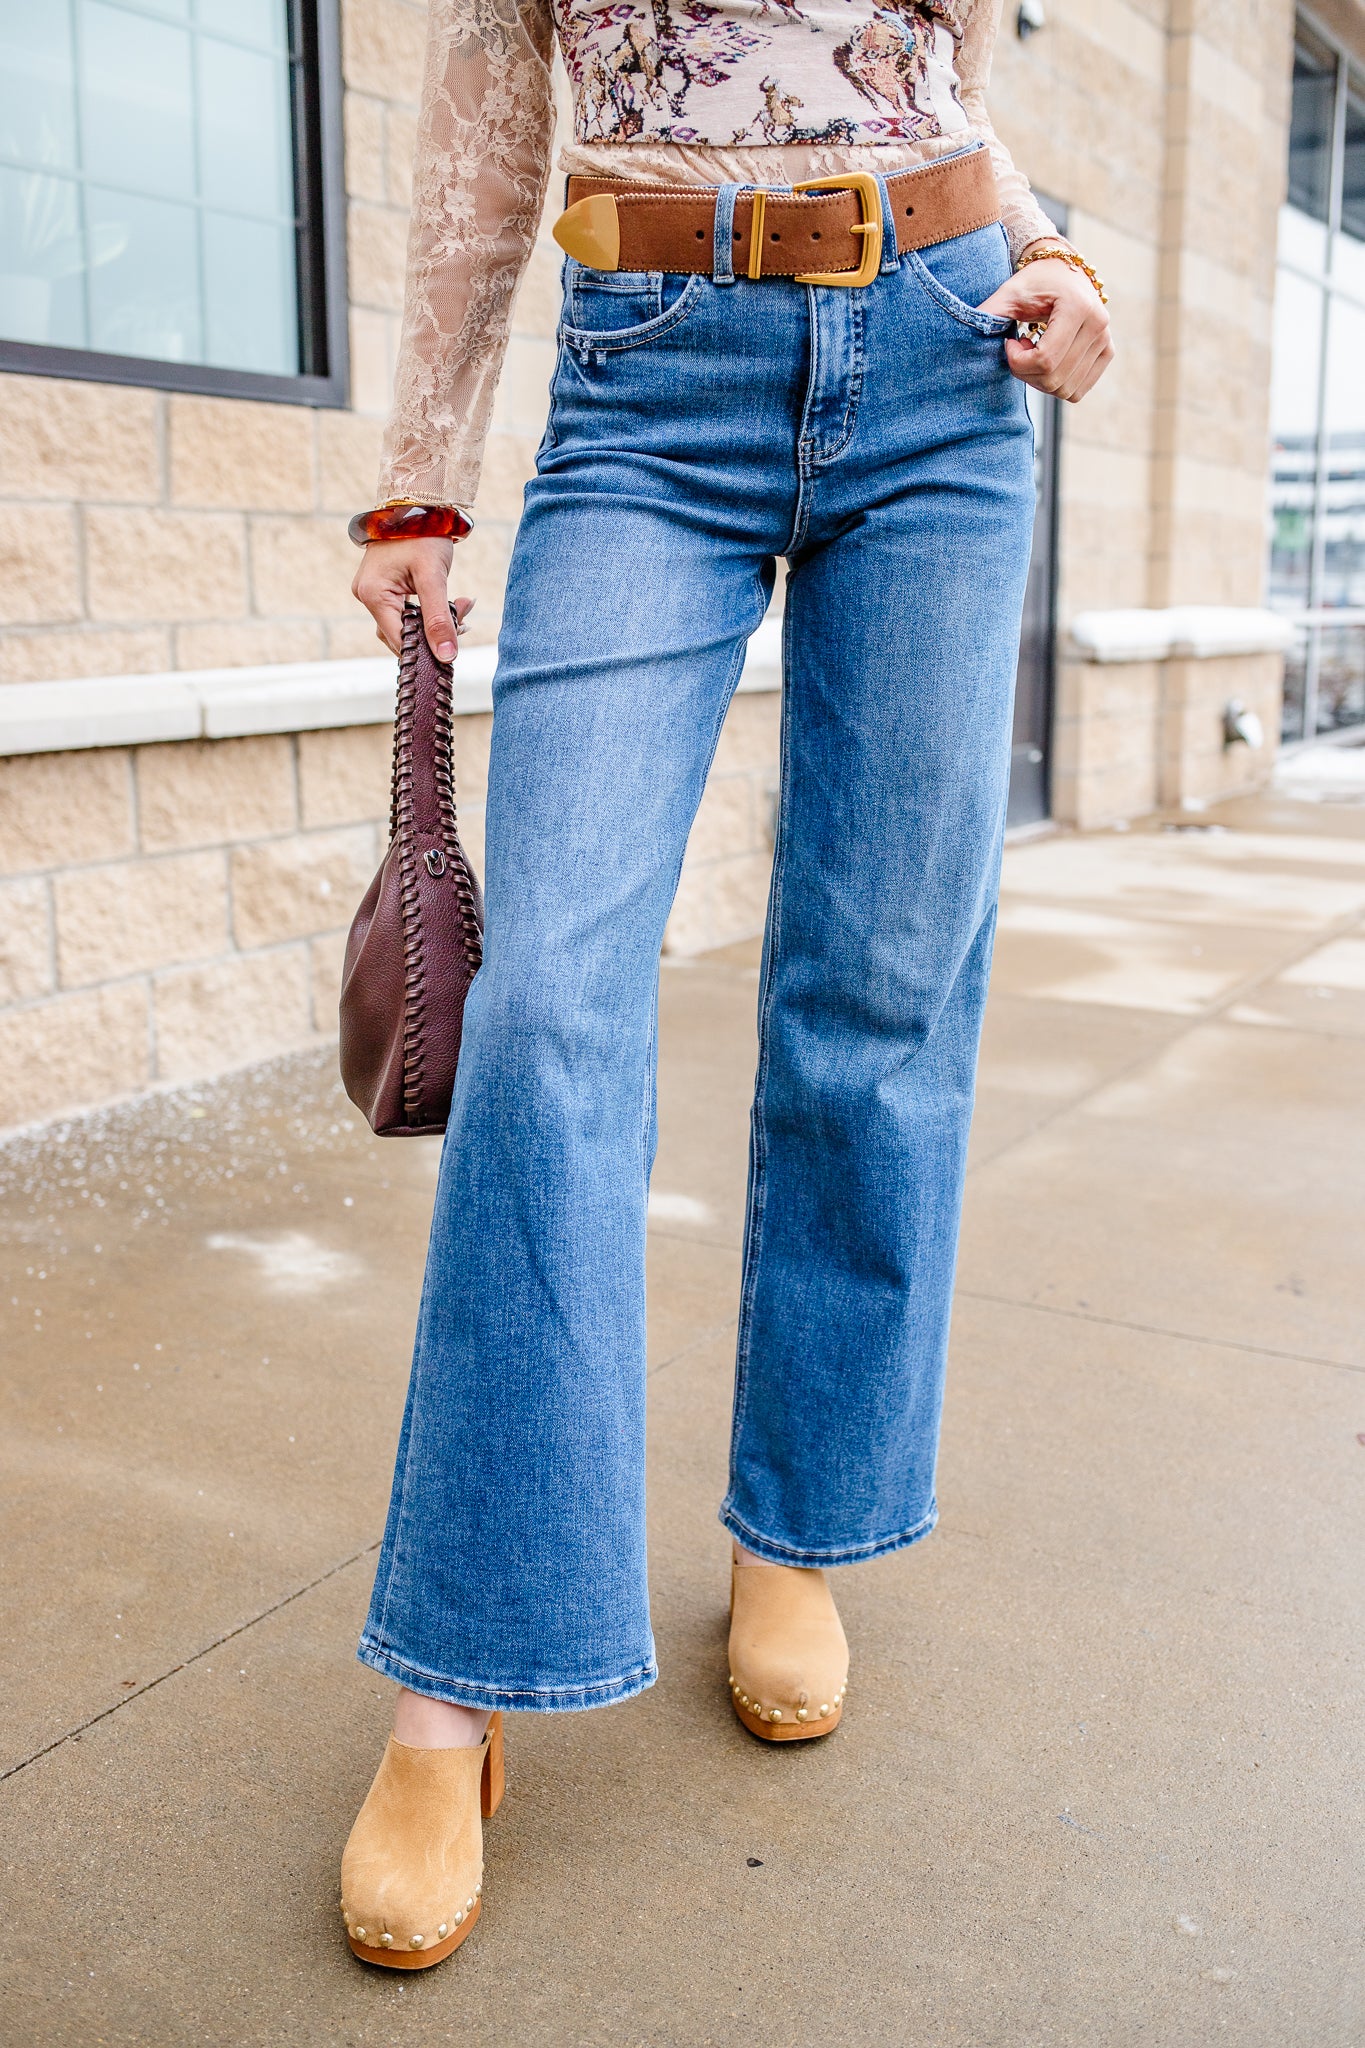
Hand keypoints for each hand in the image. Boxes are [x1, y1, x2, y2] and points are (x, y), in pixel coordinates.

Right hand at [351, 535, 472, 660]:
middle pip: (401, 634)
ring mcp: (373, 591)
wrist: (418, 503)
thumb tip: (447, 656)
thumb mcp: (434, 577)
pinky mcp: (384, 586)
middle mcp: (367, 595)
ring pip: (405, 623)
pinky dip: (428, 611)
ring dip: (434, 622)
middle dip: (433, 634)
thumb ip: (439, 618)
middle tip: (464, 626)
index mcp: (373, 595)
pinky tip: (452, 605)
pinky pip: (405, 609)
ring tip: (462, 610)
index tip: (450, 655)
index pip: (398, 639)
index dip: (424, 651)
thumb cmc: (422, 533)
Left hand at [978, 253, 1113, 402]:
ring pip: (1065, 390)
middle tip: (1020, 349)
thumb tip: (960, 334)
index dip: (1018, 362)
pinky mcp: (1107, 351)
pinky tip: (1049, 360)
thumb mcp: (1008, 294)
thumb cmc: (1033, 282)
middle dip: (1027, 372)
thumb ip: (988, 316)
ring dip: (1041, 379)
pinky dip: (1057, 383)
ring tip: (1035, 352)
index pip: (1045, 361)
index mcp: (1077, 307)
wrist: (1062, 272)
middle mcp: (1099, 324)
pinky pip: (1077, 390)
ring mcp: (1106, 339)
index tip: (1010, 343)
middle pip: (1054, 380)